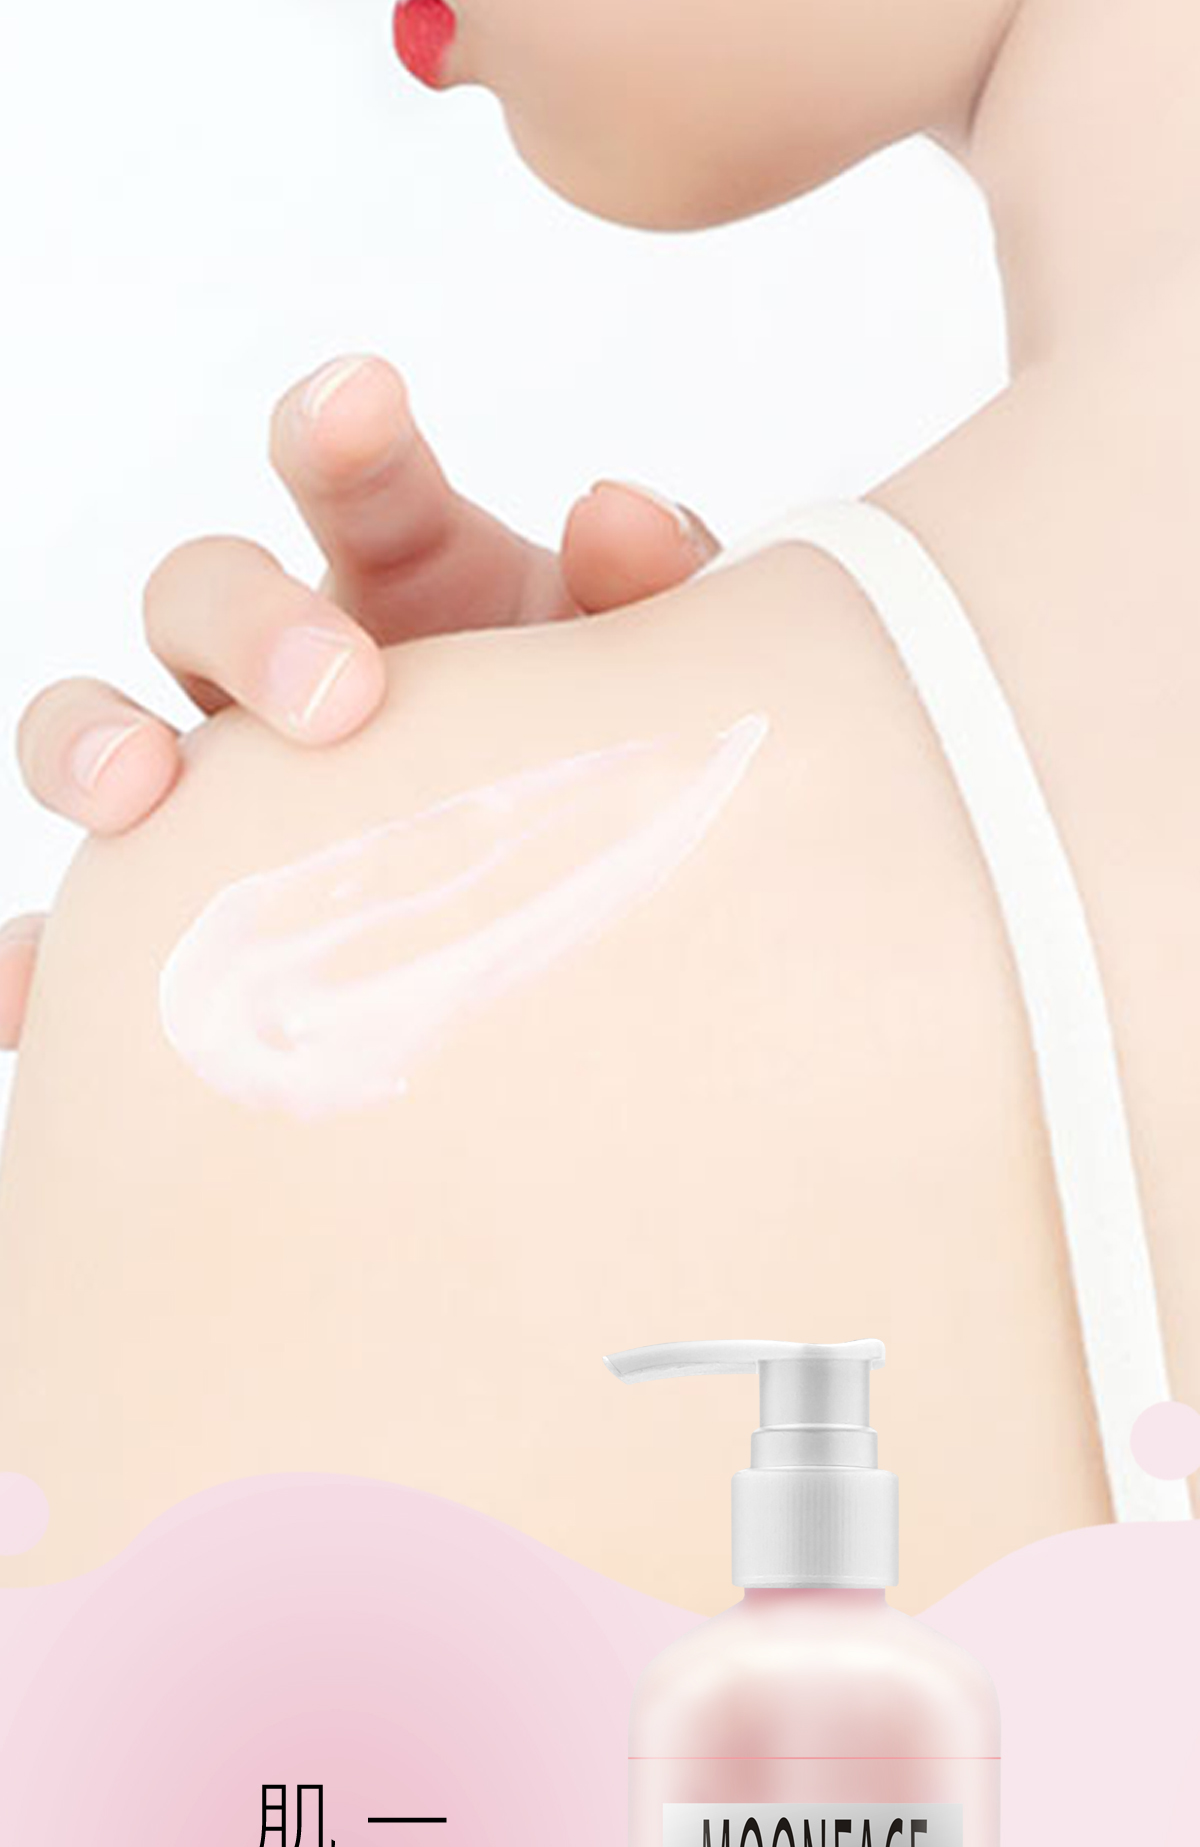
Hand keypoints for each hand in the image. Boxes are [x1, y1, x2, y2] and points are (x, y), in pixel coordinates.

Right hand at [0, 353, 719, 1047]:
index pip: (350, 478)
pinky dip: (38, 947)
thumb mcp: (647, 675)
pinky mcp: (185, 903)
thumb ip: (655, 592)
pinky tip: (31, 986)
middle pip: (203, 591)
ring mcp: (226, 781)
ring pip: (98, 728)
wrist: (594, 909)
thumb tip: (618, 516)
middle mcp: (293, 665)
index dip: (336, 431)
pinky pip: (89, 923)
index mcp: (410, 579)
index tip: (357, 407)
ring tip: (134, 802)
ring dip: (91, 746)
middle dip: (248, 620)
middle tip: (336, 698)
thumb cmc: (612, 755)